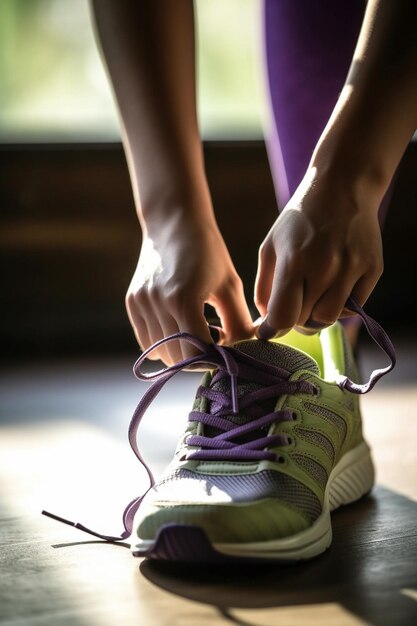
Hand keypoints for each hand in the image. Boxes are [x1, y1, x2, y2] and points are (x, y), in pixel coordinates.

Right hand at [126, 216, 253, 363]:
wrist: (174, 222)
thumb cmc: (209, 252)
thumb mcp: (230, 285)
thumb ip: (239, 323)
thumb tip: (243, 353)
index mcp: (184, 299)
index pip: (196, 353)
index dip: (213, 358)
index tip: (224, 346)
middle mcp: (158, 304)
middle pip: (178, 357)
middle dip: (199, 359)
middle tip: (214, 342)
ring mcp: (141, 304)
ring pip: (160, 352)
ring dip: (181, 352)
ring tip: (197, 332)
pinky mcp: (132, 302)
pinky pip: (146, 341)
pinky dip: (164, 343)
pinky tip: (180, 327)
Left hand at [255, 168, 383, 337]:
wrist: (342, 188)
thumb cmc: (298, 221)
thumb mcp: (270, 248)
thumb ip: (264, 289)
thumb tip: (268, 325)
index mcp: (294, 261)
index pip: (283, 316)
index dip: (274, 328)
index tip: (270, 327)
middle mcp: (325, 267)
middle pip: (305, 321)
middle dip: (294, 317)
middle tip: (293, 301)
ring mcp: (352, 269)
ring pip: (330, 319)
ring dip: (317, 314)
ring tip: (313, 294)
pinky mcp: (372, 269)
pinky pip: (353, 308)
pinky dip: (340, 305)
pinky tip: (334, 284)